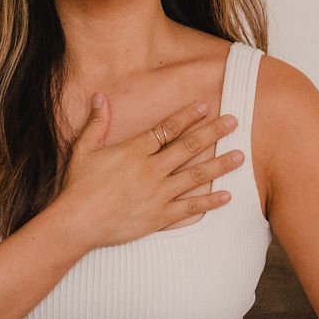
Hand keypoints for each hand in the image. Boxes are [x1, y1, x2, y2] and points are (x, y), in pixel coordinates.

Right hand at [53, 93, 241, 250]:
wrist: (78, 222)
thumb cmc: (78, 186)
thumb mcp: (83, 149)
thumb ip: (96, 123)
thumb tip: (100, 96)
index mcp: (134, 151)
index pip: (167, 129)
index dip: (187, 116)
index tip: (205, 106)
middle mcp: (151, 170)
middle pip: (189, 147)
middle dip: (213, 132)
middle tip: (234, 121)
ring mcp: (158, 194)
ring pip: (195, 176)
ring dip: (220, 165)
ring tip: (240, 156)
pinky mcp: (160, 217)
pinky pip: (190, 208)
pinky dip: (209, 202)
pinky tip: (227, 196)